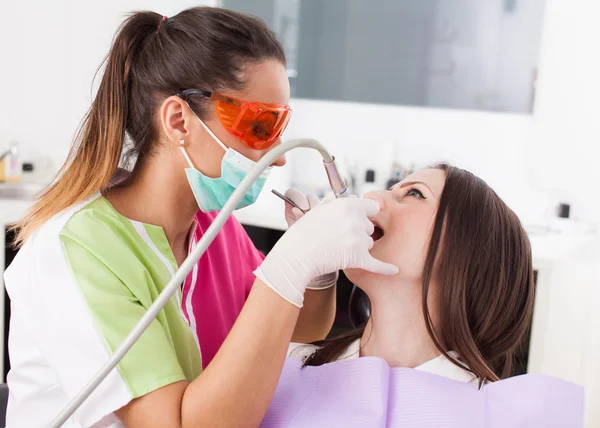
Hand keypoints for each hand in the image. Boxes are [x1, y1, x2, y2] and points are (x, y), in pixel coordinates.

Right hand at [256, 197, 398, 306]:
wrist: (295, 257)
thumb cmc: (303, 234)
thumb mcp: (317, 211)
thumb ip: (335, 203)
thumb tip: (348, 198)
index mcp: (347, 205)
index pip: (372, 207)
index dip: (366, 214)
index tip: (362, 219)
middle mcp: (355, 219)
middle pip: (370, 227)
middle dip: (360, 232)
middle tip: (341, 238)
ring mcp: (358, 239)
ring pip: (369, 243)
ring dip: (359, 247)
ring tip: (339, 250)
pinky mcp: (358, 258)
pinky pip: (378, 264)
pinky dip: (386, 268)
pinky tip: (395, 270)